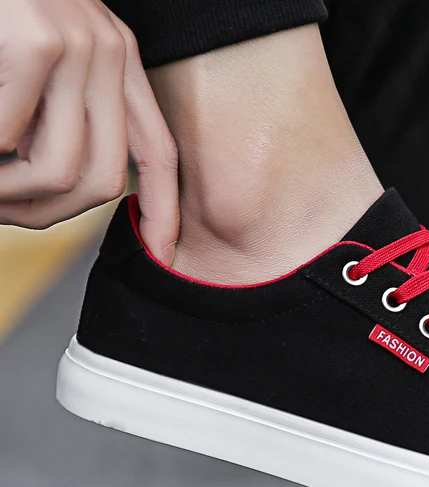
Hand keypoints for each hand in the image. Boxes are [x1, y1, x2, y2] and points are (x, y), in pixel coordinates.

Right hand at [0, 0, 178, 263]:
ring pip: (59, 170)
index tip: (163, 254)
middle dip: (47, 215)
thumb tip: (60, 184)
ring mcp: (77, 44)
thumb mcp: (39, 60)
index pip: (157, 152)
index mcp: (117, 60)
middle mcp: (109, 52)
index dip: (164, 212)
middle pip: (104, 181)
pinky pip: (6, 137)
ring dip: (7, 194)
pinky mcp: (37, 41)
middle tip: (1, 212)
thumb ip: (61, 114)